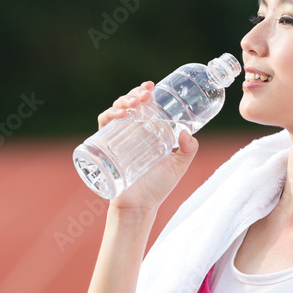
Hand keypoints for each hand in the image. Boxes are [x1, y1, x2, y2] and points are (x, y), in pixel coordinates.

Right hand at [96, 81, 198, 212]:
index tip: (152, 86)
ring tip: (134, 102)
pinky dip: (109, 116)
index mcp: (147, 131)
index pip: (143, 105)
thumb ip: (188, 150)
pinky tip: (120, 115)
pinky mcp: (106, 147)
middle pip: (129, 104)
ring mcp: (118, 138)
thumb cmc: (158, 187)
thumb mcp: (178, 166)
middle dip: (134, 93)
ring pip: (115, 110)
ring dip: (123, 101)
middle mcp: (131, 131)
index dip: (144, 92)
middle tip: (146, 94)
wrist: (140, 206)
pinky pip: (103, 125)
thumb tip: (188, 133)